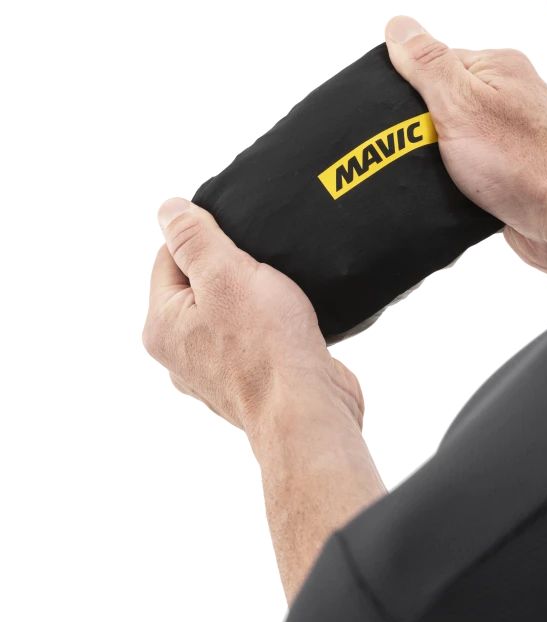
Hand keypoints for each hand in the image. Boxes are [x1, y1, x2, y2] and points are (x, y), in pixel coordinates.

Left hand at [142, 198, 366, 437]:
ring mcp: (214, 366)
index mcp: (163, 324)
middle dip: (235, 265)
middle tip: (262, 271)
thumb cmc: (268, 352)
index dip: (207, 235)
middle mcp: (181, 349)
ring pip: (232, 304)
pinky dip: (273, 319)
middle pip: (201, 279)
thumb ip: (193, 237)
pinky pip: (255, 330)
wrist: (309, 413)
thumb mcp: (225, 275)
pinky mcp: (250, 375)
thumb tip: (168, 208)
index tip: (240, 241)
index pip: (171, 254)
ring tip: (278, 295)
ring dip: (257, 292)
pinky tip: (290, 319)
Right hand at [384, 16, 546, 280]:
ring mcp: (508, 134)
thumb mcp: (461, 104)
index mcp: (497, 66)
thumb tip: (397, 24)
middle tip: (419, 149)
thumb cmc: (524, 163)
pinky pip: (463, 168)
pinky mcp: (507, 169)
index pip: (432, 62)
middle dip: (420, 130)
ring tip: (438, 174)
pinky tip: (449, 191)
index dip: (409, 90)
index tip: (403, 119)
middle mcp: (506, 95)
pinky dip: (451, 181)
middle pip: (438, 102)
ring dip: (434, 159)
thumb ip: (428, 63)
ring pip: (448, 139)